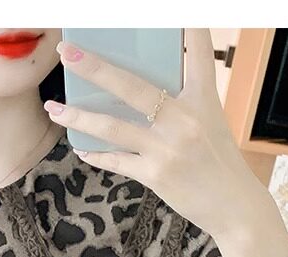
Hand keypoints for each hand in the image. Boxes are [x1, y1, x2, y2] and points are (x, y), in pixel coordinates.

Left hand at [46, 29, 277, 245]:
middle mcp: (183, 119)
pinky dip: (95, 154)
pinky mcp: (155, 174)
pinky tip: (80, 147)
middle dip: (95, 67)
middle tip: (67, 52)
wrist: (234, 206)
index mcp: (203, 99)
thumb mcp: (210, 122)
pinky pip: (116, 160)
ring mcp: (166, 148)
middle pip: (131, 86)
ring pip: (112, 127)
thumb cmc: (219, 162)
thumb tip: (141, 92)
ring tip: (54, 107)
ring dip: (78, 116)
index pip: (197, 52)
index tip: (176, 10)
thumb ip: (181, 103)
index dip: (188, 27)